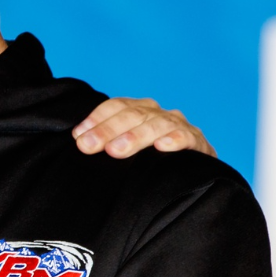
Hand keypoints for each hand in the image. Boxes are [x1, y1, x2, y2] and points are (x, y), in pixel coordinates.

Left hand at [73, 98, 214, 158]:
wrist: (192, 170)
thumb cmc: (149, 157)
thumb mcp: (126, 146)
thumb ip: (106, 141)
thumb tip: (79, 140)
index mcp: (139, 109)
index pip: (116, 106)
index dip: (97, 118)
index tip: (78, 135)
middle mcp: (157, 113)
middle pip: (132, 115)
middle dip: (107, 130)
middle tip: (88, 146)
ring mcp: (178, 125)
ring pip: (156, 124)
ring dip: (135, 136)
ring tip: (116, 150)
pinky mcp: (196, 141)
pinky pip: (187, 136)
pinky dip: (175, 139)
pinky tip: (162, 147)